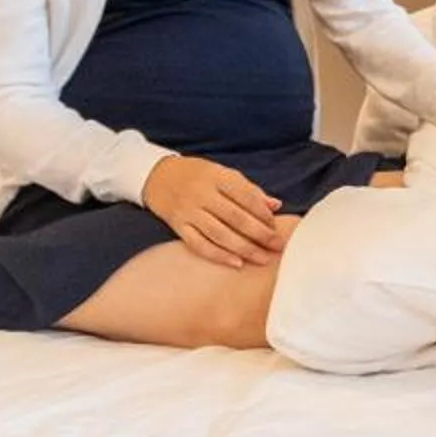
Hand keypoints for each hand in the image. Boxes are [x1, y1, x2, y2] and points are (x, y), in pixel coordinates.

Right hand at [140, 156, 287, 267]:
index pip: (245, 196)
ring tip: (262, 259)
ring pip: (219, 233)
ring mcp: (188, 210)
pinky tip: (236, 263)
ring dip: (244, 248)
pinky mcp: (178, 225)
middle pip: (235, 217)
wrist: (157, 176)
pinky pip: (199, 244)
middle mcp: (202, 193)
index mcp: (216, 176)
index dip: (263, 213)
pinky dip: (218, 255)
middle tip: (278, 246)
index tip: (276, 226)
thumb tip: (275, 205)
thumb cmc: (196, 175)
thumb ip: (248, 189)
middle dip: (260, 234)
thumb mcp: (222, 173)